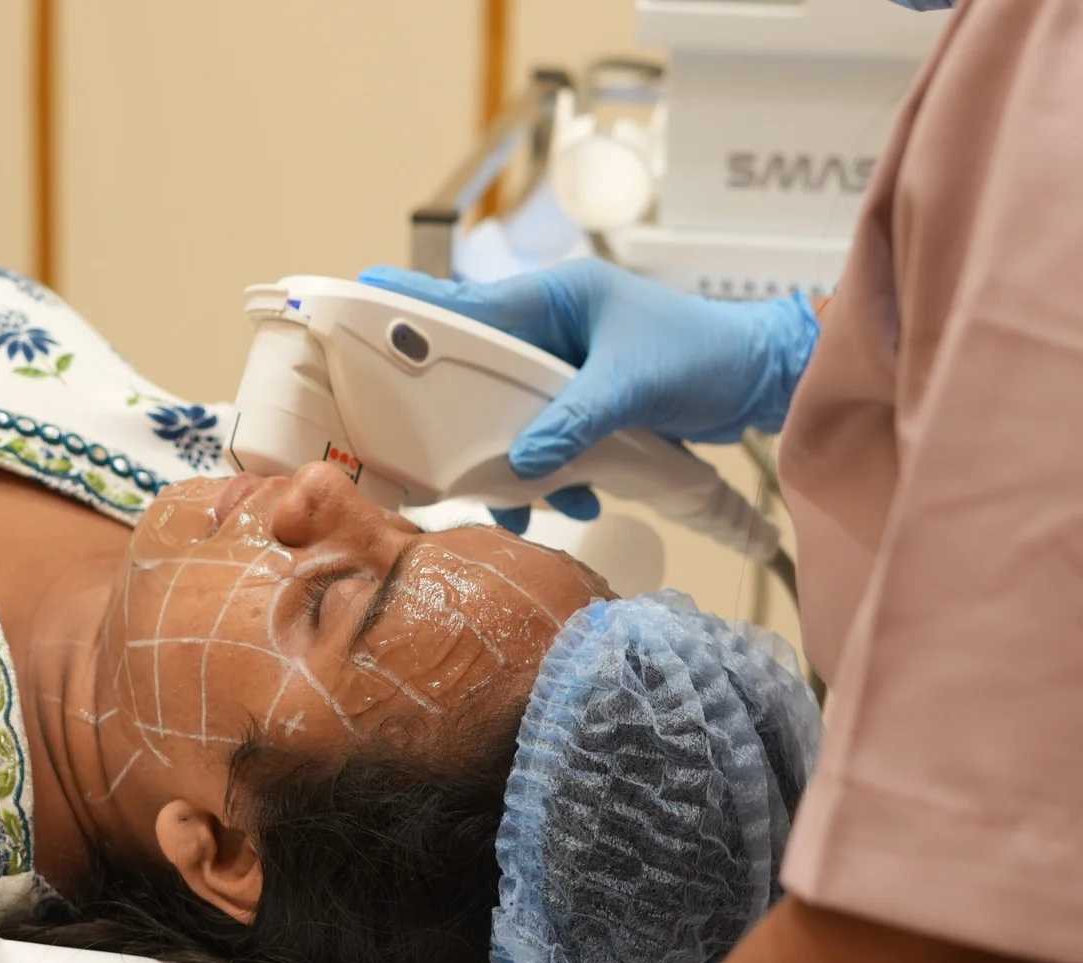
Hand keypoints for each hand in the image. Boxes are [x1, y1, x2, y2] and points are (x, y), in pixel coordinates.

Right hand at [359, 260, 818, 532]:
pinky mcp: (581, 404)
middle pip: (477, 372)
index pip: (468, 303)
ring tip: (523, 500)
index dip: (412, 307)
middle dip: (465, 420)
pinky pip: (542, 439)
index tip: (359, 298)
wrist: (765, 380)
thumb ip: (577, 418)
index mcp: (556, 298)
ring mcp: (565, 369)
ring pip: (507, 415)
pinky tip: (571, 499)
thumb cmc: (708, 354)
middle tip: (438, 453)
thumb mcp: (636, 383)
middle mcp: (552, 329)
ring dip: (513, 460)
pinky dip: (548, 472)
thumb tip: (525, 462)